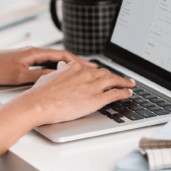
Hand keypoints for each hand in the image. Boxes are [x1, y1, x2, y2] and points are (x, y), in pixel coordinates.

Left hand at [0, 47, 96, 85]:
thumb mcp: (20, 76)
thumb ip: (40, 76)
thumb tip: (58, 77)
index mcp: (34, 53)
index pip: (62, 54)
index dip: (78, 61)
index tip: (90, 66)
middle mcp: (32, 53)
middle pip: (59, 57)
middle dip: (75, 63)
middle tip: (89, 69)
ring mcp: (27, 58)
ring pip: (52, 62)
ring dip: (65, 67)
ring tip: (77, 73)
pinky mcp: (21, 63)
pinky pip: (43, 65)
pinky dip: (53, 70)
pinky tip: (56, 76)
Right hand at [19, 60, 134, 124]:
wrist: (39, 104)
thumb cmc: (41, 93)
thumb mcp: (49, 76)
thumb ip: (59, 71)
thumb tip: (62, 66)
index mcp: (74, 68)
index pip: (91, 69)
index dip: (99, 72)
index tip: (103, 74)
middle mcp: (85, 75)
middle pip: (105, 73)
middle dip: (115, 76)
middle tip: (122, 78)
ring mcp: (92, 86)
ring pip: (114, 80)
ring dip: (124, 81)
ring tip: (130, 83)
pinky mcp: (96, 99)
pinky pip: (115, 94)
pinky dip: (124, 92)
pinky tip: (128, 93)